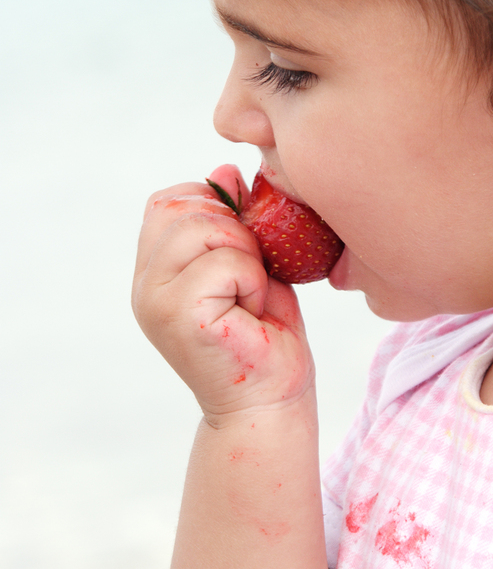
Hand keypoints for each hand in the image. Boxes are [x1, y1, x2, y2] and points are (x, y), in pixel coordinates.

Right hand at [132, 165, 314, 426]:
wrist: (271, 399)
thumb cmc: (264, 332)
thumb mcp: (249, 260)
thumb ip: (232, 219)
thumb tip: (224, 168)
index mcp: (154, 268)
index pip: (168, 201)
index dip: (214, 206)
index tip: (242, 247)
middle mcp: (145, 283)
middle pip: (183, 207)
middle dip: (234, 229)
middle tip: (251, 276)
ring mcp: (155, 300)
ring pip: (204, 228)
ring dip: (245, 254)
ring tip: (251, 294)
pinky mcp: (178, 316)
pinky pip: (225, 262)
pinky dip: (253, 279)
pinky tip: (252, 312)